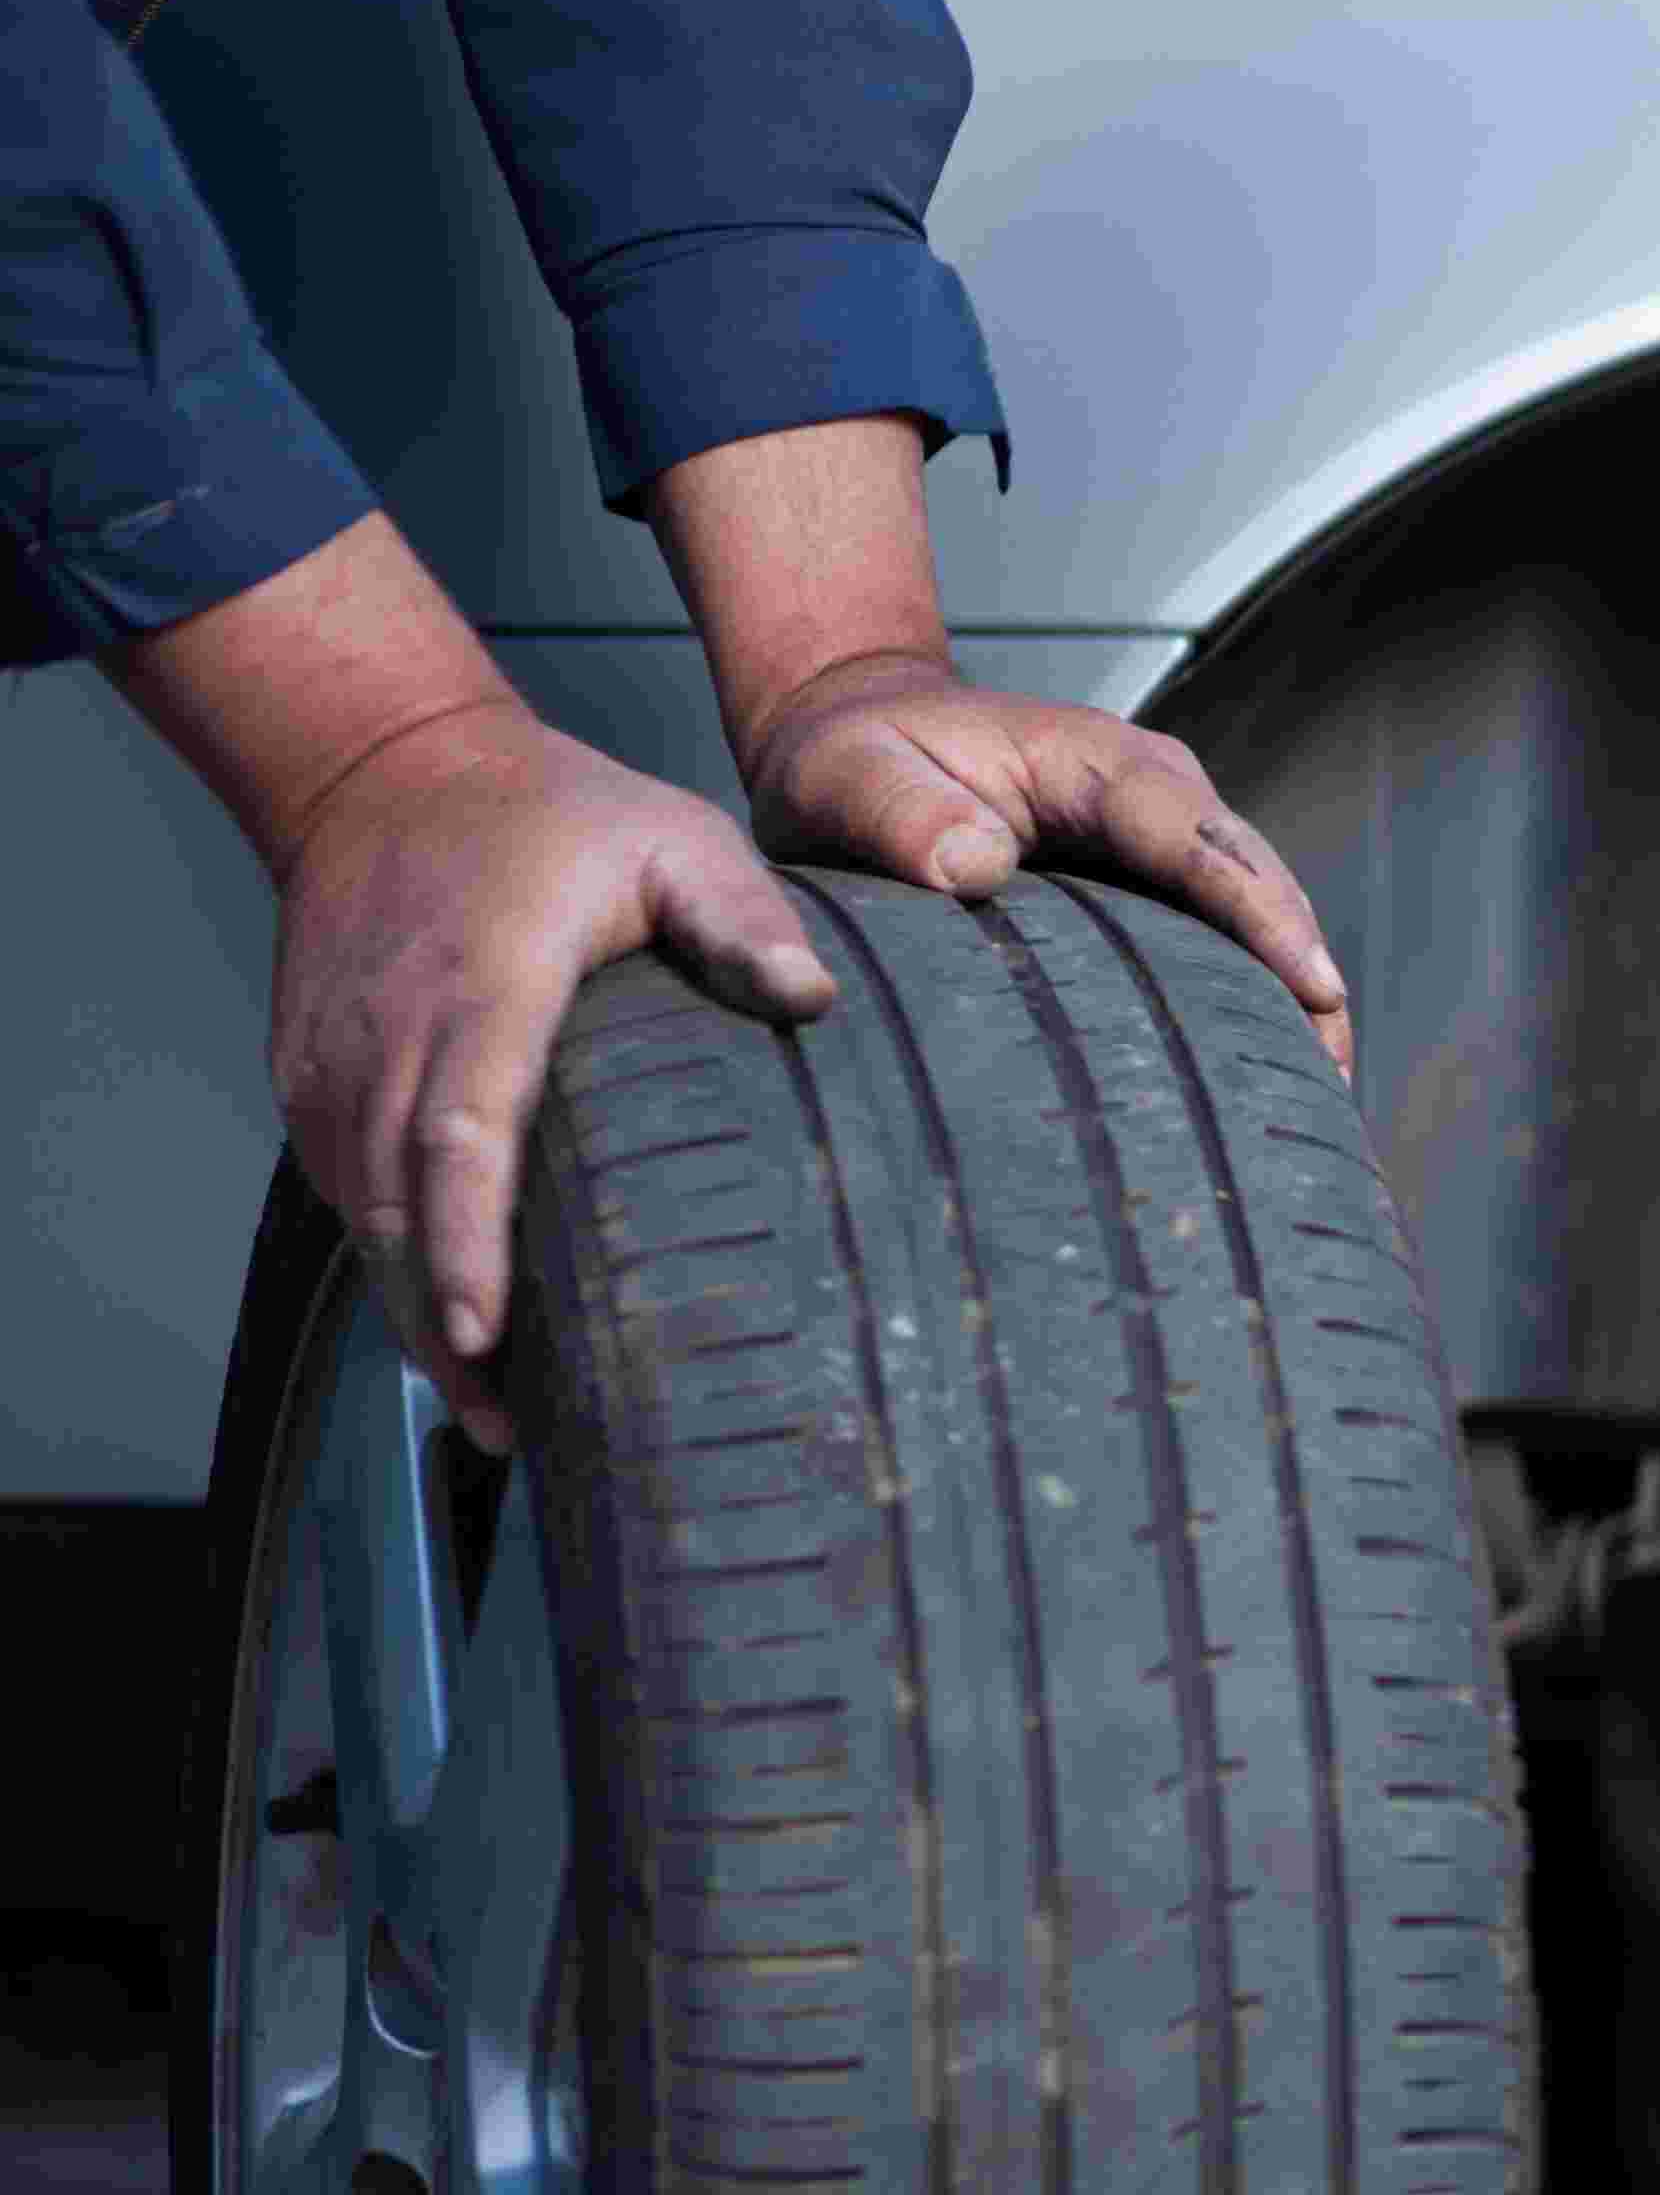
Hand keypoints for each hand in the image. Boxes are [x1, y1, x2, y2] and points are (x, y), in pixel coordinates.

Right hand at [264, 695, 845, 1455]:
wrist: (384, 766)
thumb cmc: (552, 813)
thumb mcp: (672, 837)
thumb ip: (744, 916)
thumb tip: (814, 997)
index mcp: (481, 989)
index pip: (460, 1135)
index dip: (468, 1242)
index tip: (485, 1330)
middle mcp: (389, 1034)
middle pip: (399, 1205)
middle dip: (442, 1323)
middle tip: (506, 1428)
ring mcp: (335, 1058)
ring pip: (362, 1212)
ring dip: (414, 1309)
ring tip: (486, 1411)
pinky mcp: (310, 1073)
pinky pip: (342, 1187)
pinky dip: (387, 1260)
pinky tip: (444, 1327)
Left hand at [732, 648, 1353, 1076]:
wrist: (856, 736)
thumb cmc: (854, 758)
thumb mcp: (849, 777)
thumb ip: (902, 814)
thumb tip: (977, 868)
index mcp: (1100, 762)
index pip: (1199, 841)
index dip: (1261, 916)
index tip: (1313, 989)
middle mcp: (1158, 795)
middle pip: (1263, 887)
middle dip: (1306, 981)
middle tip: (1329, 1091)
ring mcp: (1167, 842)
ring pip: (1261, 921)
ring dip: (1292, 1005)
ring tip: (1313, 1108)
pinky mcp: (1158, 889)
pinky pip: (1225, 945)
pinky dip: (1252, 1007)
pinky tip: (1260, 1083)